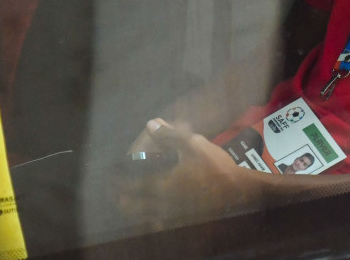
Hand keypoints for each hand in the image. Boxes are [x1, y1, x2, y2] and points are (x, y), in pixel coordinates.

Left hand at [115, 120, 267, 229]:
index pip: (130, 183)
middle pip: (130, 206)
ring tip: (131, 199)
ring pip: (141, 217)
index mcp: (160, 184)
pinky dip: (150, 219)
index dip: (118, 178)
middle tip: (118, 187)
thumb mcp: (193, 143)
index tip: (113, 173)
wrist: (237, 190)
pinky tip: (153, 212)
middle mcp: (161, 203)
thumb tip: (151, 124)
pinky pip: (157, 224)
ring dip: (133, 209)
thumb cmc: (214, 166)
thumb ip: (170, 135)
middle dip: (121, 197)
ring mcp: (170, 214)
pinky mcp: (180, 220)